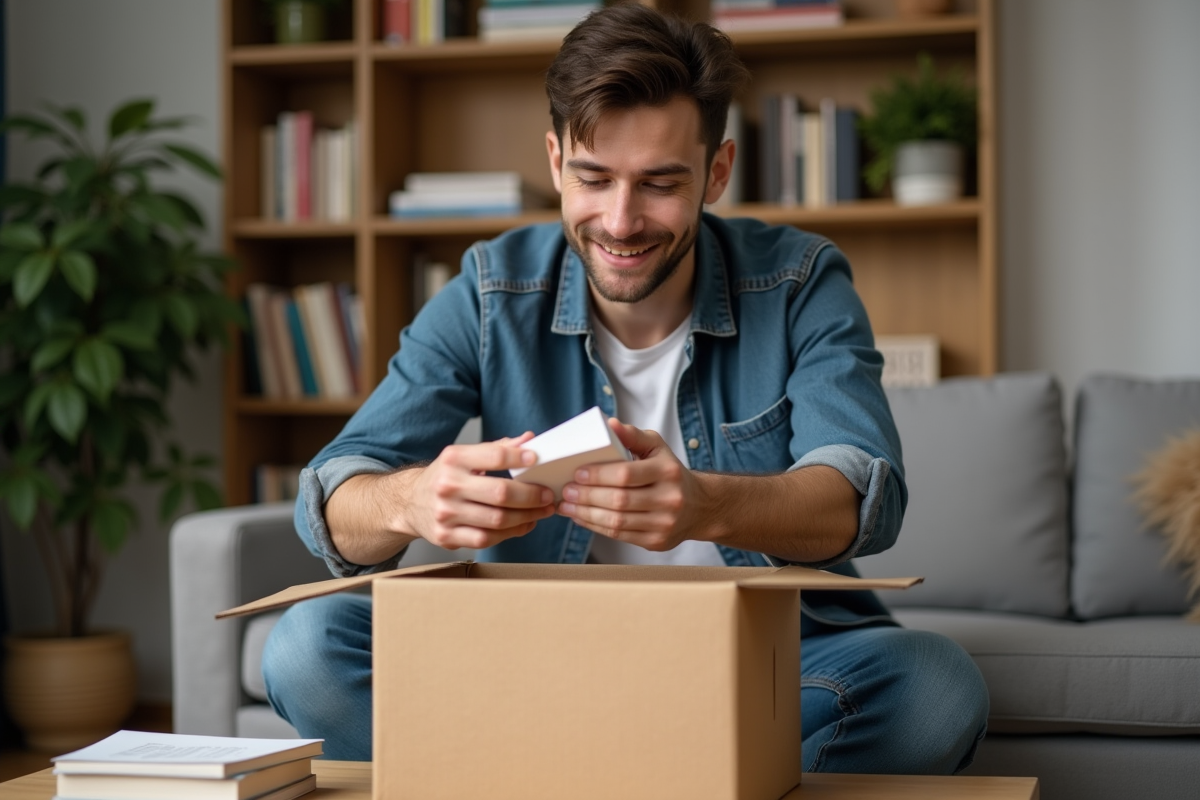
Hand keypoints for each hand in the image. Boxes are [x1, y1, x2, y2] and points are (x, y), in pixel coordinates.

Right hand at [407, 433, 555, 549]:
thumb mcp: (464, 456)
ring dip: (527, 517)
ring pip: (497, 520)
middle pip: (500, 493)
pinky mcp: (447, 537)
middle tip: (548, 495)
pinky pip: (487, 539)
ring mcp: (446, 514)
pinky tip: (523, 525)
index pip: (494, 456)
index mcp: (453, 459)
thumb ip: (498, 449)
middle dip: (531, 496)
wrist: (409, 503)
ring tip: (542, 511)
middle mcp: (448, 486)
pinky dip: (510, 534)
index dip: (520, 458)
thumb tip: (529, 440)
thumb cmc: (445, 477)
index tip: (537, 460)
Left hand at [557, 418, 712, 549]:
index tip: (577, 473)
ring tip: (567, 506)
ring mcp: (663, 523)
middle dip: (587, 496)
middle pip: (619, 500)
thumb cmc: (669, 472)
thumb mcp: (657, 448)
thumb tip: (609, 425)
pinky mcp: (656, 542)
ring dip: (586, 514)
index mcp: (668, 472)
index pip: (626, 474)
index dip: (598, 475)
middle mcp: (669, 499)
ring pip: (617, 521)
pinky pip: (619, 535)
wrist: (699, 506)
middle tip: (566, 490)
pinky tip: (581, 517)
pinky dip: (596, 526)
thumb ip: (632, 435)